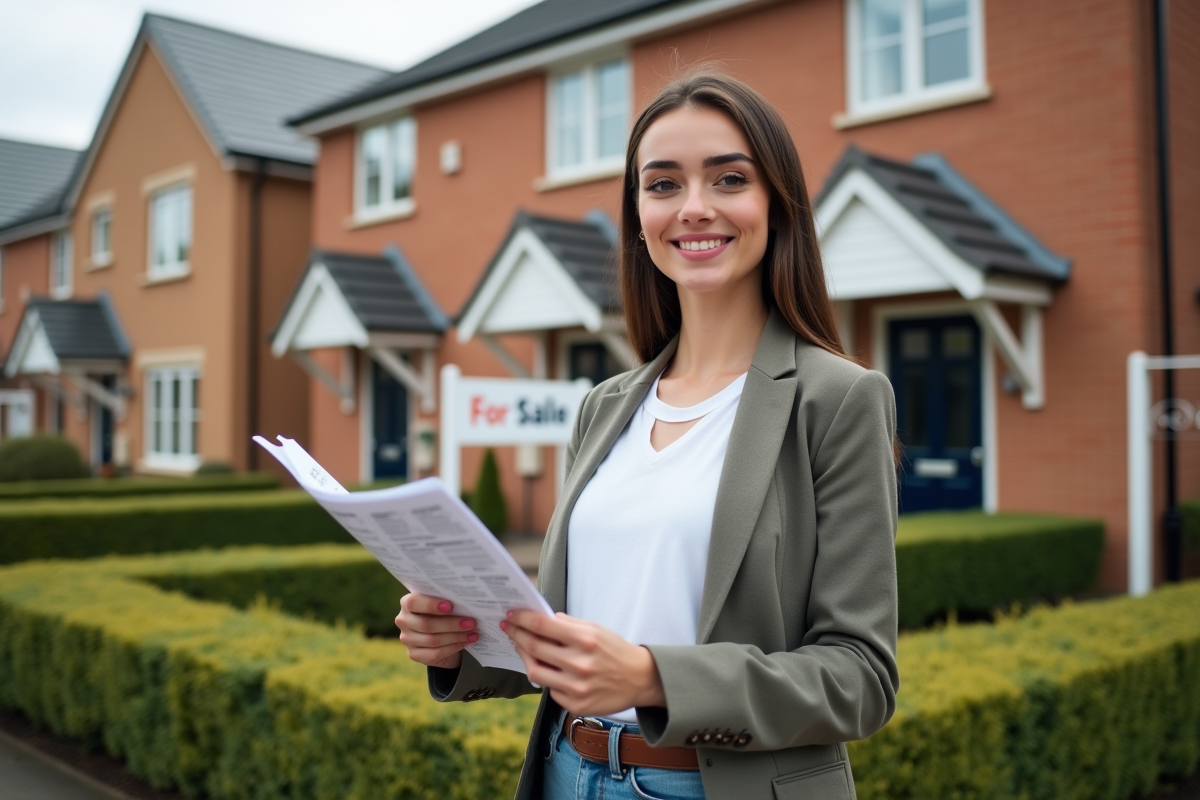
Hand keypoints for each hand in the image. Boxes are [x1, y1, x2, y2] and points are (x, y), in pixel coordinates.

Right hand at [395, 593, 477, 669]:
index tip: (450, 606)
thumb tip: (467, 601)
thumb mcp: (443, 604)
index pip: (413, 602)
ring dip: (456, 636)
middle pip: (426, 624)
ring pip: (433, 640)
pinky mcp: (414, 654)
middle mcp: (403, 620)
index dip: (431, 605)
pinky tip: (467, 642)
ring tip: (473, 632)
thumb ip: (448, 601)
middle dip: (451, 623)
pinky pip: (435, 653)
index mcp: (407, 603)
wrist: (440, 633)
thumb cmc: (443, 612)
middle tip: (471, 622)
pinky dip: (454, 647)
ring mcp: (407, 639)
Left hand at [501, 610, 665, 716]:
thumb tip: (543, 619)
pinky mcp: (576, 705)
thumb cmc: (615, 651)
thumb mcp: (596, 629)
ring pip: (535, 672)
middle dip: (516, 635)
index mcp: (585, 640)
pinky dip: (546, 678)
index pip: (543, 626)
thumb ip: (569, 624)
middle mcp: (579, 664)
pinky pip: (550, 690)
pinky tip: (547, 669)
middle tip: (508, 628)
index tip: (512, 615)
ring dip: (524, 657)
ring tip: (521, 648)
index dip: (523, 619)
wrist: (640, 679)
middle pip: (534, 648)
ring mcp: (576, 687)